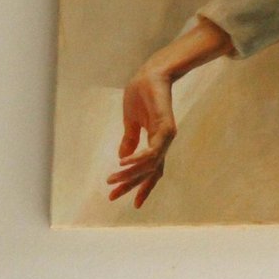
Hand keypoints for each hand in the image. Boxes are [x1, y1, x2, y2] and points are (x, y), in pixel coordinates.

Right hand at [106, 19, 232, 209]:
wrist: (150, 74)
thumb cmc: (142, 94)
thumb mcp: (131, 122)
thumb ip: (129, 140)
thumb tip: (122, 160)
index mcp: (156, 143)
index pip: (151, 171)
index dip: (142, 187)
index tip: (134, 204)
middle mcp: (163, 143)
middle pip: (148, 173)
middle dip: (130, 186)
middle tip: (112, 196)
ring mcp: (166, 136)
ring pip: (149, 164)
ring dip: (129, 174)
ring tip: (111, 179)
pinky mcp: (165, 127)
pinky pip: (152, 150)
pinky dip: (137, 158)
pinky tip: (123, 163)